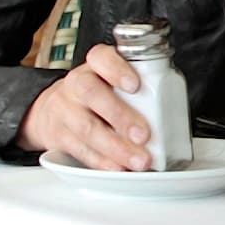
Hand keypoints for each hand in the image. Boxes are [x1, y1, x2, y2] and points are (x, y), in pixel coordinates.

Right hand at [14, 43, 151, 169]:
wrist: (53, 109)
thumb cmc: (96, 92)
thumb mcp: (112, 81)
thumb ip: (137, 89)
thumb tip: (171, 113)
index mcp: (94, 66)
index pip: (101, 58)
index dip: (116, 70)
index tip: (135, 85)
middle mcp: (76, 84)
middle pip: (91, 94)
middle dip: (120, 116)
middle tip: (143, 135)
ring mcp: (64, 109)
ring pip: (86, 128)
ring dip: (116, 147)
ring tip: (138, 159)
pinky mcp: (58, 136)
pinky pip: (80, 150)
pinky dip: (102, 162)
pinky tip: (118, 167)